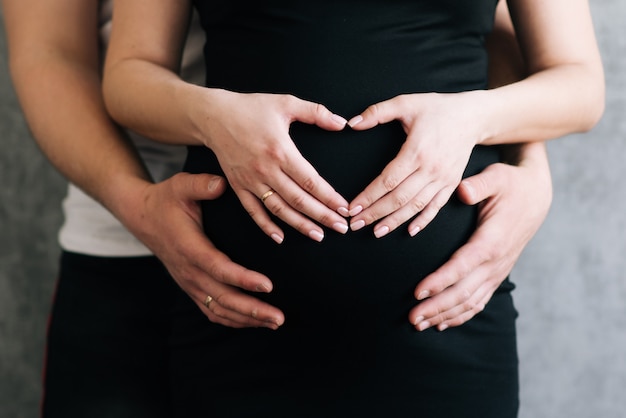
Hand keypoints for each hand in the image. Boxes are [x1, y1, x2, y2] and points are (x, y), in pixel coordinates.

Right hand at [120, 172, 284, 328]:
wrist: (143, 217)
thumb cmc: (167, 199)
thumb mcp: (181, 185)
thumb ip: (201, 184)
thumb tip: (221, 184)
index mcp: (190, 247)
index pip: (219, 268)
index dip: (243, 279)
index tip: (268, 285)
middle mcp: (189, 270)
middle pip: (222, 298)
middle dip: (253, 310)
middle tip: (280, 317)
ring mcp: (189, 282)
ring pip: (218, 310)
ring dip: (247, 319)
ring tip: (275, 322)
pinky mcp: (191, 287)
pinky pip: (211, 310)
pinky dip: (233, 320)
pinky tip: (254, 321)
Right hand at [200, 90, 349, 242]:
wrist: (214, 116)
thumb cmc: (251, 108)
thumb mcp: (286, 103)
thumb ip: (316, 113)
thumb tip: (342, 123)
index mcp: (281, 151)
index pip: (310, 181)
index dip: (329, 197)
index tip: (344, 208)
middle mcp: (266, 170)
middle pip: (298, 200)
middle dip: (322, 216)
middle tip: (341, 228)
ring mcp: (251, 181)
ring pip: (279, 209)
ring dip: (300, 225)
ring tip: (318, 236)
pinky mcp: (238, 186)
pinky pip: (253, 211)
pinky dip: (266, 226)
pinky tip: (280, 237)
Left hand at [347, 92, 481, 237]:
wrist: (473, 116)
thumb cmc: (437, 108)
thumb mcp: (406, 102)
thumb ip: (377, 112)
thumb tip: (351, 123)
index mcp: (417, 151)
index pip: (388, 181)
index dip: (369, 196)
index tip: (352, 208)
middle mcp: (431, 168)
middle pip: (399, 198)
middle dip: (375, 213)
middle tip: (355, 224)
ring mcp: (443, 178)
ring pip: (416, 206)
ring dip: (395, 221)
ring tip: (376, 232)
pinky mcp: (452, 183)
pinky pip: (436, 206)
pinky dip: (423, 220)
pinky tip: (410, 231)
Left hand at [408, 145, 551, 330]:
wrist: (537, 197)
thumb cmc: (512, 184)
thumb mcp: (497, 176)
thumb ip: (479, 184)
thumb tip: (463, 191)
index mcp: (491, 240)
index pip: (462, 266)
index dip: (440, 281)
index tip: (417, 292)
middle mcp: (496, 261)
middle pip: (464, 291)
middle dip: (436, 306)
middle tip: (411, 317)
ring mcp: (498, 270)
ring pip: (471, 301)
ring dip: (444, 315)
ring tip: (419, 324)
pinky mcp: (497, 274)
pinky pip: (479, 300)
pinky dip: (460, 314)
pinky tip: (441, 323)